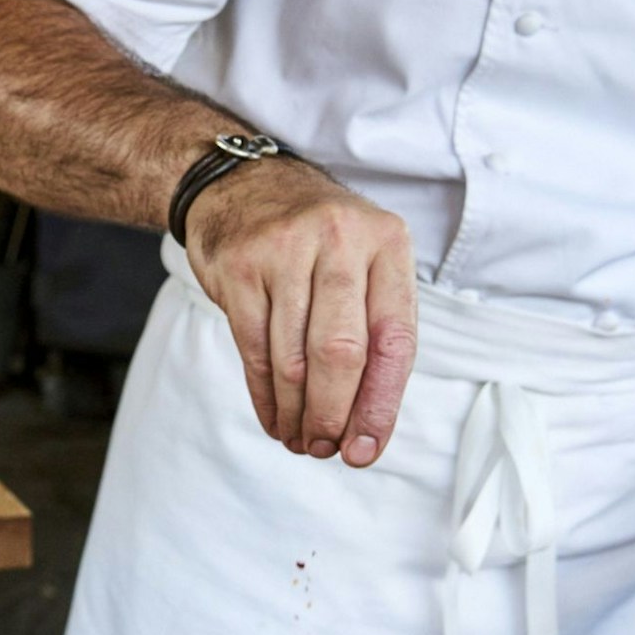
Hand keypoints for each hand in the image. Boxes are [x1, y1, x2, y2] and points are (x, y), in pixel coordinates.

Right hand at [185, 161, 417, 466]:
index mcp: (387, 243)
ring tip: (300, 439)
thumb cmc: (315, 242)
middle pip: (342, 352)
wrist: (241, 184)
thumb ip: (374, 333)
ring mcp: (285, 249)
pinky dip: (264, 395)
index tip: (366, 450)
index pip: (394, 339)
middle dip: (333, 415)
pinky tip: (273, 416)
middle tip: (326, 449)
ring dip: (296, 413)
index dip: (381, 405)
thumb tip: (365, 430)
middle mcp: (340, 239)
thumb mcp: (362, 264)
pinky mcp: (240, 265)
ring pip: (293, 358)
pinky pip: (254, 349)